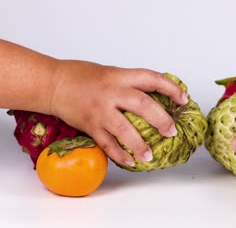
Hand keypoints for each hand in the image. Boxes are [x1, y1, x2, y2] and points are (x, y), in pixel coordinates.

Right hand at [49, 60, 187, 165]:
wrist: (52, 83)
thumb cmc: (81, 76)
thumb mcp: (110, 73)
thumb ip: (129, 84)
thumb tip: (153, 96)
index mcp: (119, 76)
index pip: (151, 78)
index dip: (171, 88)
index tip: (183, 99)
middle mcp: (111, 92)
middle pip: (142, 105)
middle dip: (161, 119)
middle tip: (171, 131)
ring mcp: (100, 110)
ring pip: (124, 129)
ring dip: (140, 144)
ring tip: (150, 155)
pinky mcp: (89, 125)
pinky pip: (106, 143)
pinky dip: (119, 154)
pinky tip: (129, 161)